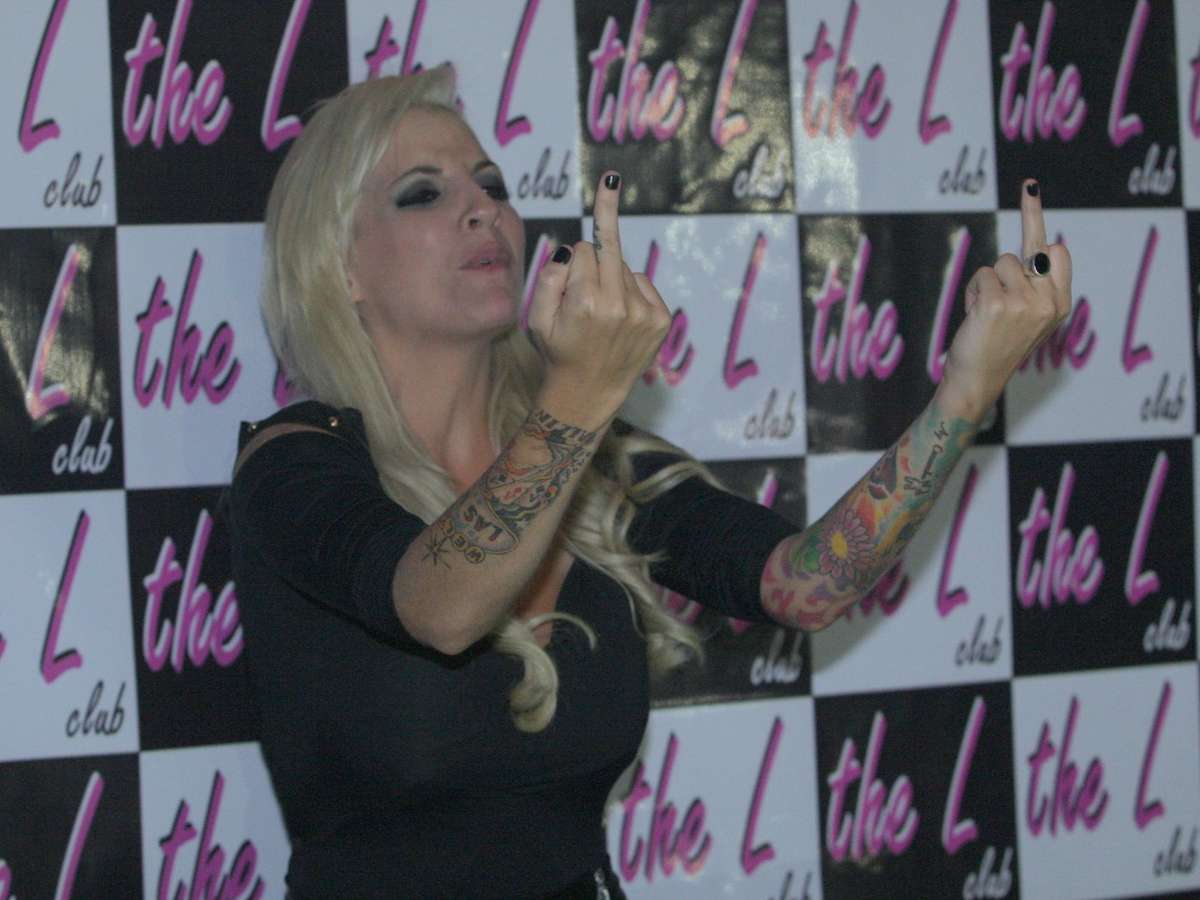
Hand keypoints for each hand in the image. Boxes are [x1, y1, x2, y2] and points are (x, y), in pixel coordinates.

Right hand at [525, 171, 671, 426]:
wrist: (588, 394)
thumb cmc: (559, 353)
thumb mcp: (537, 318)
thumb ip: (550, 277)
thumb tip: (573, 247)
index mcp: (586, 302)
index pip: (583, 250)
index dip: (572, 259)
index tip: (586, 219)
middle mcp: (618, 305)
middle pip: (607, 250)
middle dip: (599, 237)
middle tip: (610, 177)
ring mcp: (643, 313)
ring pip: (624, 269)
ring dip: (611, 279)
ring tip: (601, 313)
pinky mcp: (660, 321)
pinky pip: (642, 284)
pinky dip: (631, 292)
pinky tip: (621, 317)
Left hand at [939, 179, 1073, 421]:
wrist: (978, 379)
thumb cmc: (998, 344)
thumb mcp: (1029, 315)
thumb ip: (1036, 283)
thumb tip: (1044, 244)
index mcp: (1061, 304)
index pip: (1057, 251)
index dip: (1038, 218)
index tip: (1031, 186)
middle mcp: (1048, 302)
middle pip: (1026, 252)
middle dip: (1013, 250)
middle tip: (1022, 208)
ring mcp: (1024, 303)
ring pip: (999, 264)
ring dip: (985, 284)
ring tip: (985, 315)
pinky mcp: (997, 304)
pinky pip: (981, 276)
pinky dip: (973, 292)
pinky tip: (975, 317)